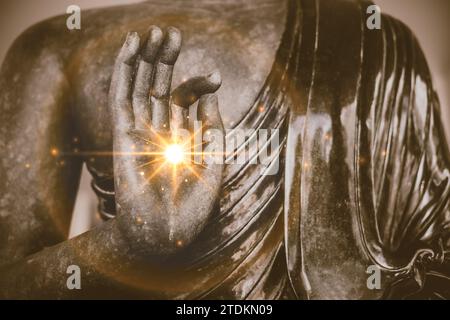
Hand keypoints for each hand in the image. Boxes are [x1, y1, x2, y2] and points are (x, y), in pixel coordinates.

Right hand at [109, 26, 223, 256]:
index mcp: (181, 137)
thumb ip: (212, 127)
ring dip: (144, 58)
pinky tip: (131, 47)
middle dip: (165, 59)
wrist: (167, 234)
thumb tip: (211, 94)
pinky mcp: (123, 135)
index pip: (185, 100)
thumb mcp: (215, 161)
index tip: (216, 77)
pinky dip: (125, 70)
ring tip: (153, 31)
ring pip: (139, 86)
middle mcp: (159, 131)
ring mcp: (140, 131)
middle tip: (172, 31)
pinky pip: (121, 96)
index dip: (198, 84)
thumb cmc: (193, 206)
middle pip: (159, 86)